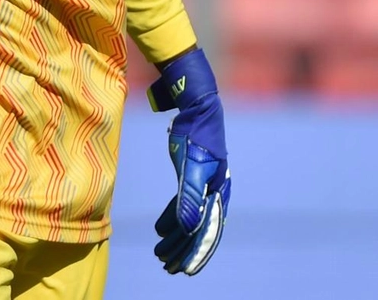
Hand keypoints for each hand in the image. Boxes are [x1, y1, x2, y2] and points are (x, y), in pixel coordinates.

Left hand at [147, 47, 229, 275]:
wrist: (197, 107)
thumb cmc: (195, 136)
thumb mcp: (189, 167)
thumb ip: (188, 197)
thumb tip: (185, 228)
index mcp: (217, 194)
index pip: (206, 232)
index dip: (194, 253)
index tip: (182, 271)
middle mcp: (214, 193)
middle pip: (198, 230)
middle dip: (182, 250)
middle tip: (166, 267)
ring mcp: (205, 185)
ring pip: (190, 219)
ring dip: (176, 237)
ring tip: (160, 253)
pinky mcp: (193, 177)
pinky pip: (184, 204)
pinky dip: (172, 217)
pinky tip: (161, 227)